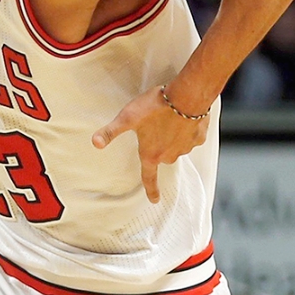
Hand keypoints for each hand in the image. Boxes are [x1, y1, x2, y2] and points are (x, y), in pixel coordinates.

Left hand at [92, 84, 208, 202]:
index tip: (154, 199)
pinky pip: (192, 136)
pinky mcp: (199, 137)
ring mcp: (186, 147)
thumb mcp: (127, 117)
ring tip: (169, 117)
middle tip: (156, 126)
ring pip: (178, 146)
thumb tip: (95, 143)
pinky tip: (184, 116)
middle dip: (159, 146)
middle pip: (162, 156)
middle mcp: (169, 155)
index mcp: (152, 154)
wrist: (187, 95)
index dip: (151, 190)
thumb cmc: (156, 106)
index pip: (149, 177)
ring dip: (173, 136)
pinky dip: (188, 129)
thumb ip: (111, 131)